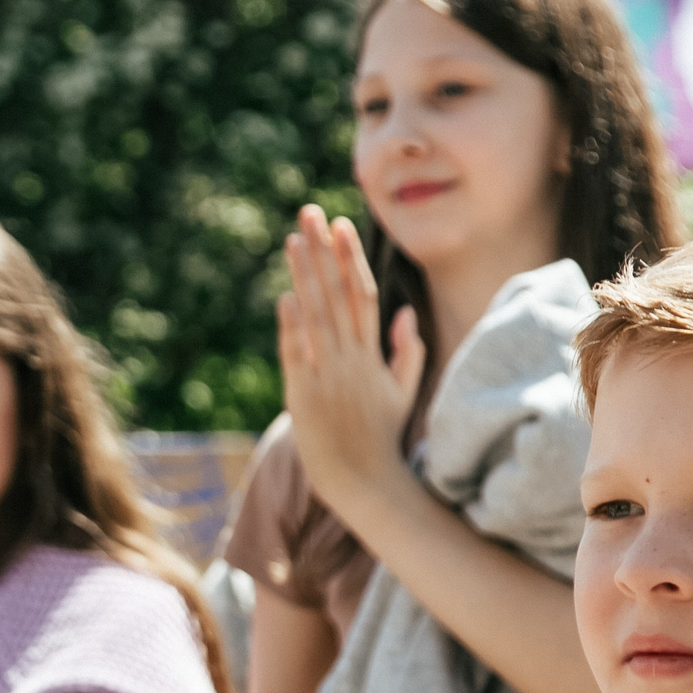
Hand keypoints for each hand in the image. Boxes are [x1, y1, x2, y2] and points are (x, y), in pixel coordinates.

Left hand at [277, 206, 425, 508]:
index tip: (341, 224)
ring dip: (303, 276)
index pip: (362, 293)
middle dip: (322, 251)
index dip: (350, 257)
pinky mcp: (302, 394)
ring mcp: (325, 375)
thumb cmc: (381, 435)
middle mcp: (349, 358)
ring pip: (315, 315)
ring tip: (292, 240)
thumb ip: (407, 350)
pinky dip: (292, 325)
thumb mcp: (403, 391)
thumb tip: (406, 312)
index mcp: (372, 354)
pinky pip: (296, 354)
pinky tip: (285, 296)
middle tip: (308, 213)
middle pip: (335, 294)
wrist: (360, 480)